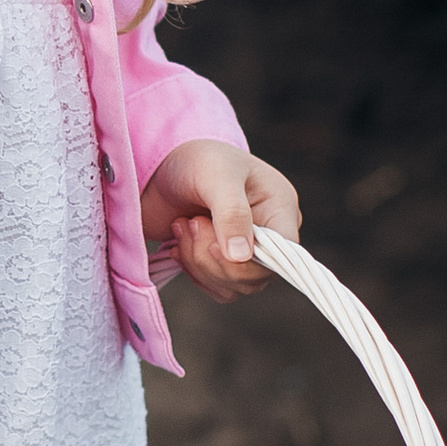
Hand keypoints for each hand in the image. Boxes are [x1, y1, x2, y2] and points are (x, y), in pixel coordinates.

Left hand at [140, 139, 302, 302]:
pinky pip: (216, 287)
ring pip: (232, 286)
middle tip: (190, 223)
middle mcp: (269, 235)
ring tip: (182, 226)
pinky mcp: (222, 263)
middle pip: (255, 277)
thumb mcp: (216, 175)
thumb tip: (241, 258)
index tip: (213, 242)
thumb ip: (231, 213)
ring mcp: (245, 252)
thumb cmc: (197, 158)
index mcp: (280, 208)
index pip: (283, 255)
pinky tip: (179, 243)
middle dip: (213, 258)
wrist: (163, 164)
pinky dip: (192, 271)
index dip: (250, 262)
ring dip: (198, 263)